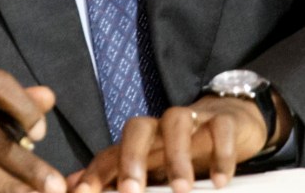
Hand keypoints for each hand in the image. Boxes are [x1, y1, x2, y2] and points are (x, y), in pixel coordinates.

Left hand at [69, 96, 279, 192]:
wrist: (231, 120)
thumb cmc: (184, 150)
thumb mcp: (153, 167)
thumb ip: (116, 174)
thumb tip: (73, 187)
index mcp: (140, 142)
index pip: (111, 152)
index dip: (96, 172)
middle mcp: (160, 127)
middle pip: (138, 128)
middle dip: (131, 159)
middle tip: (131, 190)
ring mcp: (192, 119)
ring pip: (177, 123)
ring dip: (177, 156)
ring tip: (181, 189)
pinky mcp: (223, 120)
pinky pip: (220, 128)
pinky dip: (220, 153)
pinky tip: (219, 180)